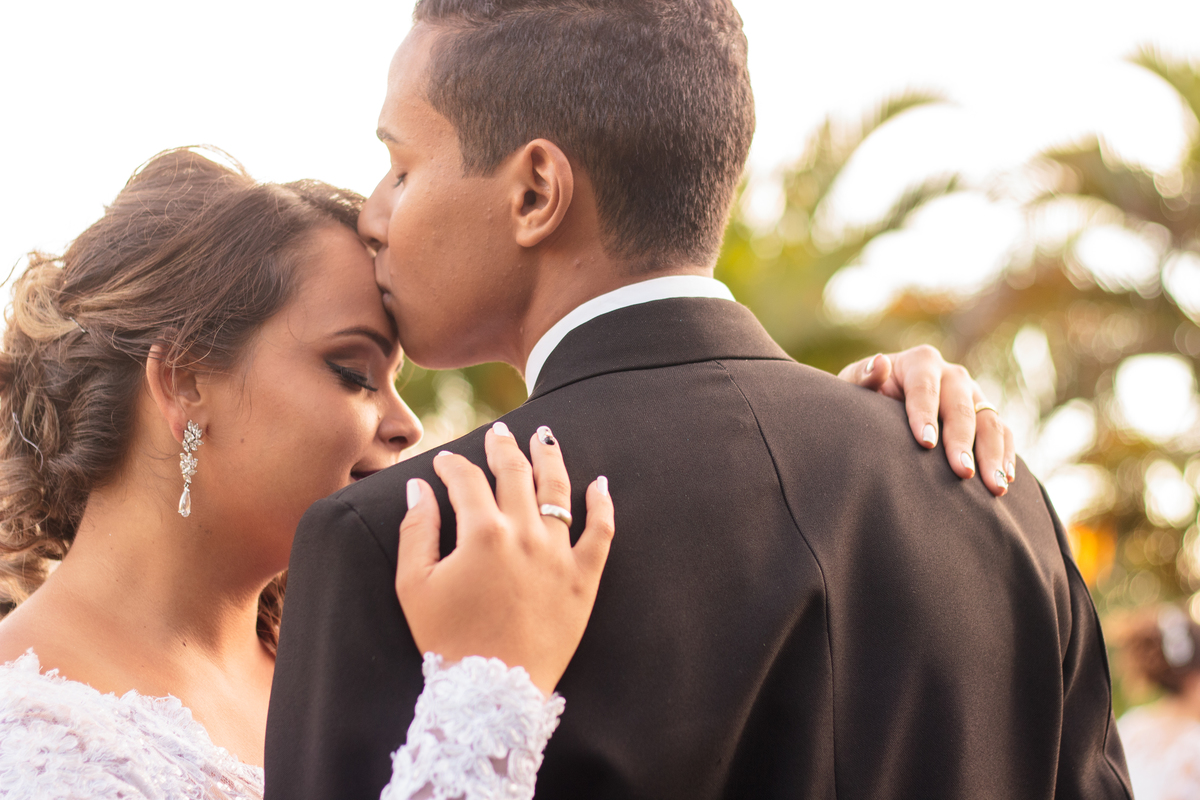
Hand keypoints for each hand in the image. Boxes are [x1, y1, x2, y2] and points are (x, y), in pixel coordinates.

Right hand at [395, 421, 614, 695]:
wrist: (491, 694)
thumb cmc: (446, 640)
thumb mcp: (414, 585)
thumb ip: (416, 529)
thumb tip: (419, 487)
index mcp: (482, 533)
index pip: (467, 481)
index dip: (454, 465)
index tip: (446, 461)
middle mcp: (524, 534)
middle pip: (515, 474)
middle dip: (504, 448)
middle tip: (499, 433)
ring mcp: (558, 555)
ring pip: (558, 491)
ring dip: (550, 458)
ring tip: (545, 437)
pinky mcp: (584, 579)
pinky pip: (601, 533)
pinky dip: (602, 504)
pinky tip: (600, 483)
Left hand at [839, 346, 1015, 496]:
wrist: (883, 407)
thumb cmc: (865, 399)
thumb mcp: (854, 387)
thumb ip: (862, 378)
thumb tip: (879, 363)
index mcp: (920, 362)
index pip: (925, 388)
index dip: (925, 414)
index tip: (925, 443)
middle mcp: (952, 375)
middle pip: (962, 406)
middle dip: (962, 441)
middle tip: (961, 472)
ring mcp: (974, 395)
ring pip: (990, 421)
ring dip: (993, 454)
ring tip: (994, 486)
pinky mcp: (987, 415)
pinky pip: (1004, 433)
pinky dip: (1007, 455)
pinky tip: (1005, 480)